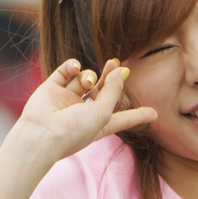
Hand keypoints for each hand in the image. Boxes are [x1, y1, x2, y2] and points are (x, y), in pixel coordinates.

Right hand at [17, 58, 156, 161]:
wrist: (43, 134)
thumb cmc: (75, 130)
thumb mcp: (102, 113)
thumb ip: (113, 92)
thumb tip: (120, 72)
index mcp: (99, 125)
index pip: (123, 119)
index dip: (137, 115)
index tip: (154, 114)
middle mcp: (83, 112)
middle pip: (103, 91)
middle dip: (110, 78)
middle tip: (116, 64)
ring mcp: (67, 100)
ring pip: (84, 79)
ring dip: (89, 76)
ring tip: (87, 82)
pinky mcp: (51, 89)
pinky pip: (65, 72)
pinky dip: (72, 66)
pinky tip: (75, 68)